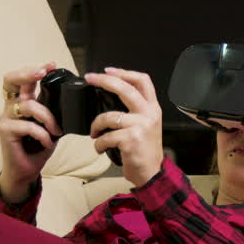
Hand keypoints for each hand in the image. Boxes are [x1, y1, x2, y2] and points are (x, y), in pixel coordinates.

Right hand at [0, 62, 59, 201]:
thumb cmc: (40, 144)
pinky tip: (48, 142)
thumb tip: (78, 98)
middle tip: (42, 72)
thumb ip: (57, 109)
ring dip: (49, 118)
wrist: (27, 168)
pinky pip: (28, 126)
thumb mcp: (53, 123)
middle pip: (10, 80)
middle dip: (27, 73)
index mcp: (24, 100)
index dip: (35, 68)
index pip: (23, 78)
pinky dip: (43, 134)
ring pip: (29, 105)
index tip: (52, 64)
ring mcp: (7, 117)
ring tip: (57, 130)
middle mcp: (12, 106)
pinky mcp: (5, 131)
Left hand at [84, 68, 164, 188]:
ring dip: (95, 126)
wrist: (152, 172)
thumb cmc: (144, 150)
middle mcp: (149, 114)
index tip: (108, 70)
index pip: (143, 81)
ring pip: (108, 116)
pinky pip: (105, 137)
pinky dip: (98, 144)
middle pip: (125, 89)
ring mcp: (141, 126)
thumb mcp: (146, 125)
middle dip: (104, 81)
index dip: (124, 72)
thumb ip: (135, 111)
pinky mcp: (131, 140)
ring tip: (95, 134)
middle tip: (90, 78)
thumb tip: (110, 97)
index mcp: (152, 108)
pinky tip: (101, 148)